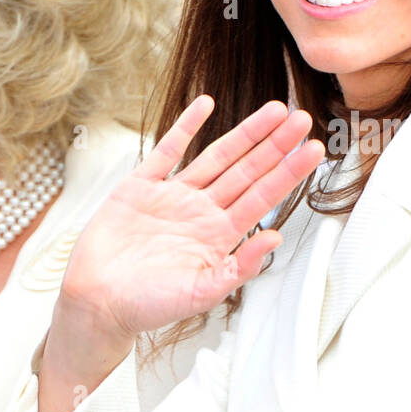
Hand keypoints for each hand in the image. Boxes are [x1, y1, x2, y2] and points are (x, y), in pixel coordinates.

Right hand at [60, 96, 325, 339]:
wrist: (97, 303)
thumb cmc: (147, 306)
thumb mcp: (201, 294)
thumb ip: (239, 268)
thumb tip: (275, 239)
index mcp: (219, 236)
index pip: (262, 196)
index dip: (288, 172)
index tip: (313, 150)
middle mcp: (201, 211)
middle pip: (247, 170)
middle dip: (276, 145)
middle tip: (303, 119)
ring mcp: (173, 196)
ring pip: (216, 156)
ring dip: (245, 133)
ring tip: (274, 110)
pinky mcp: (140, 187)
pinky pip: (167, 150)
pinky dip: (186, 126)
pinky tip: (206, 105)